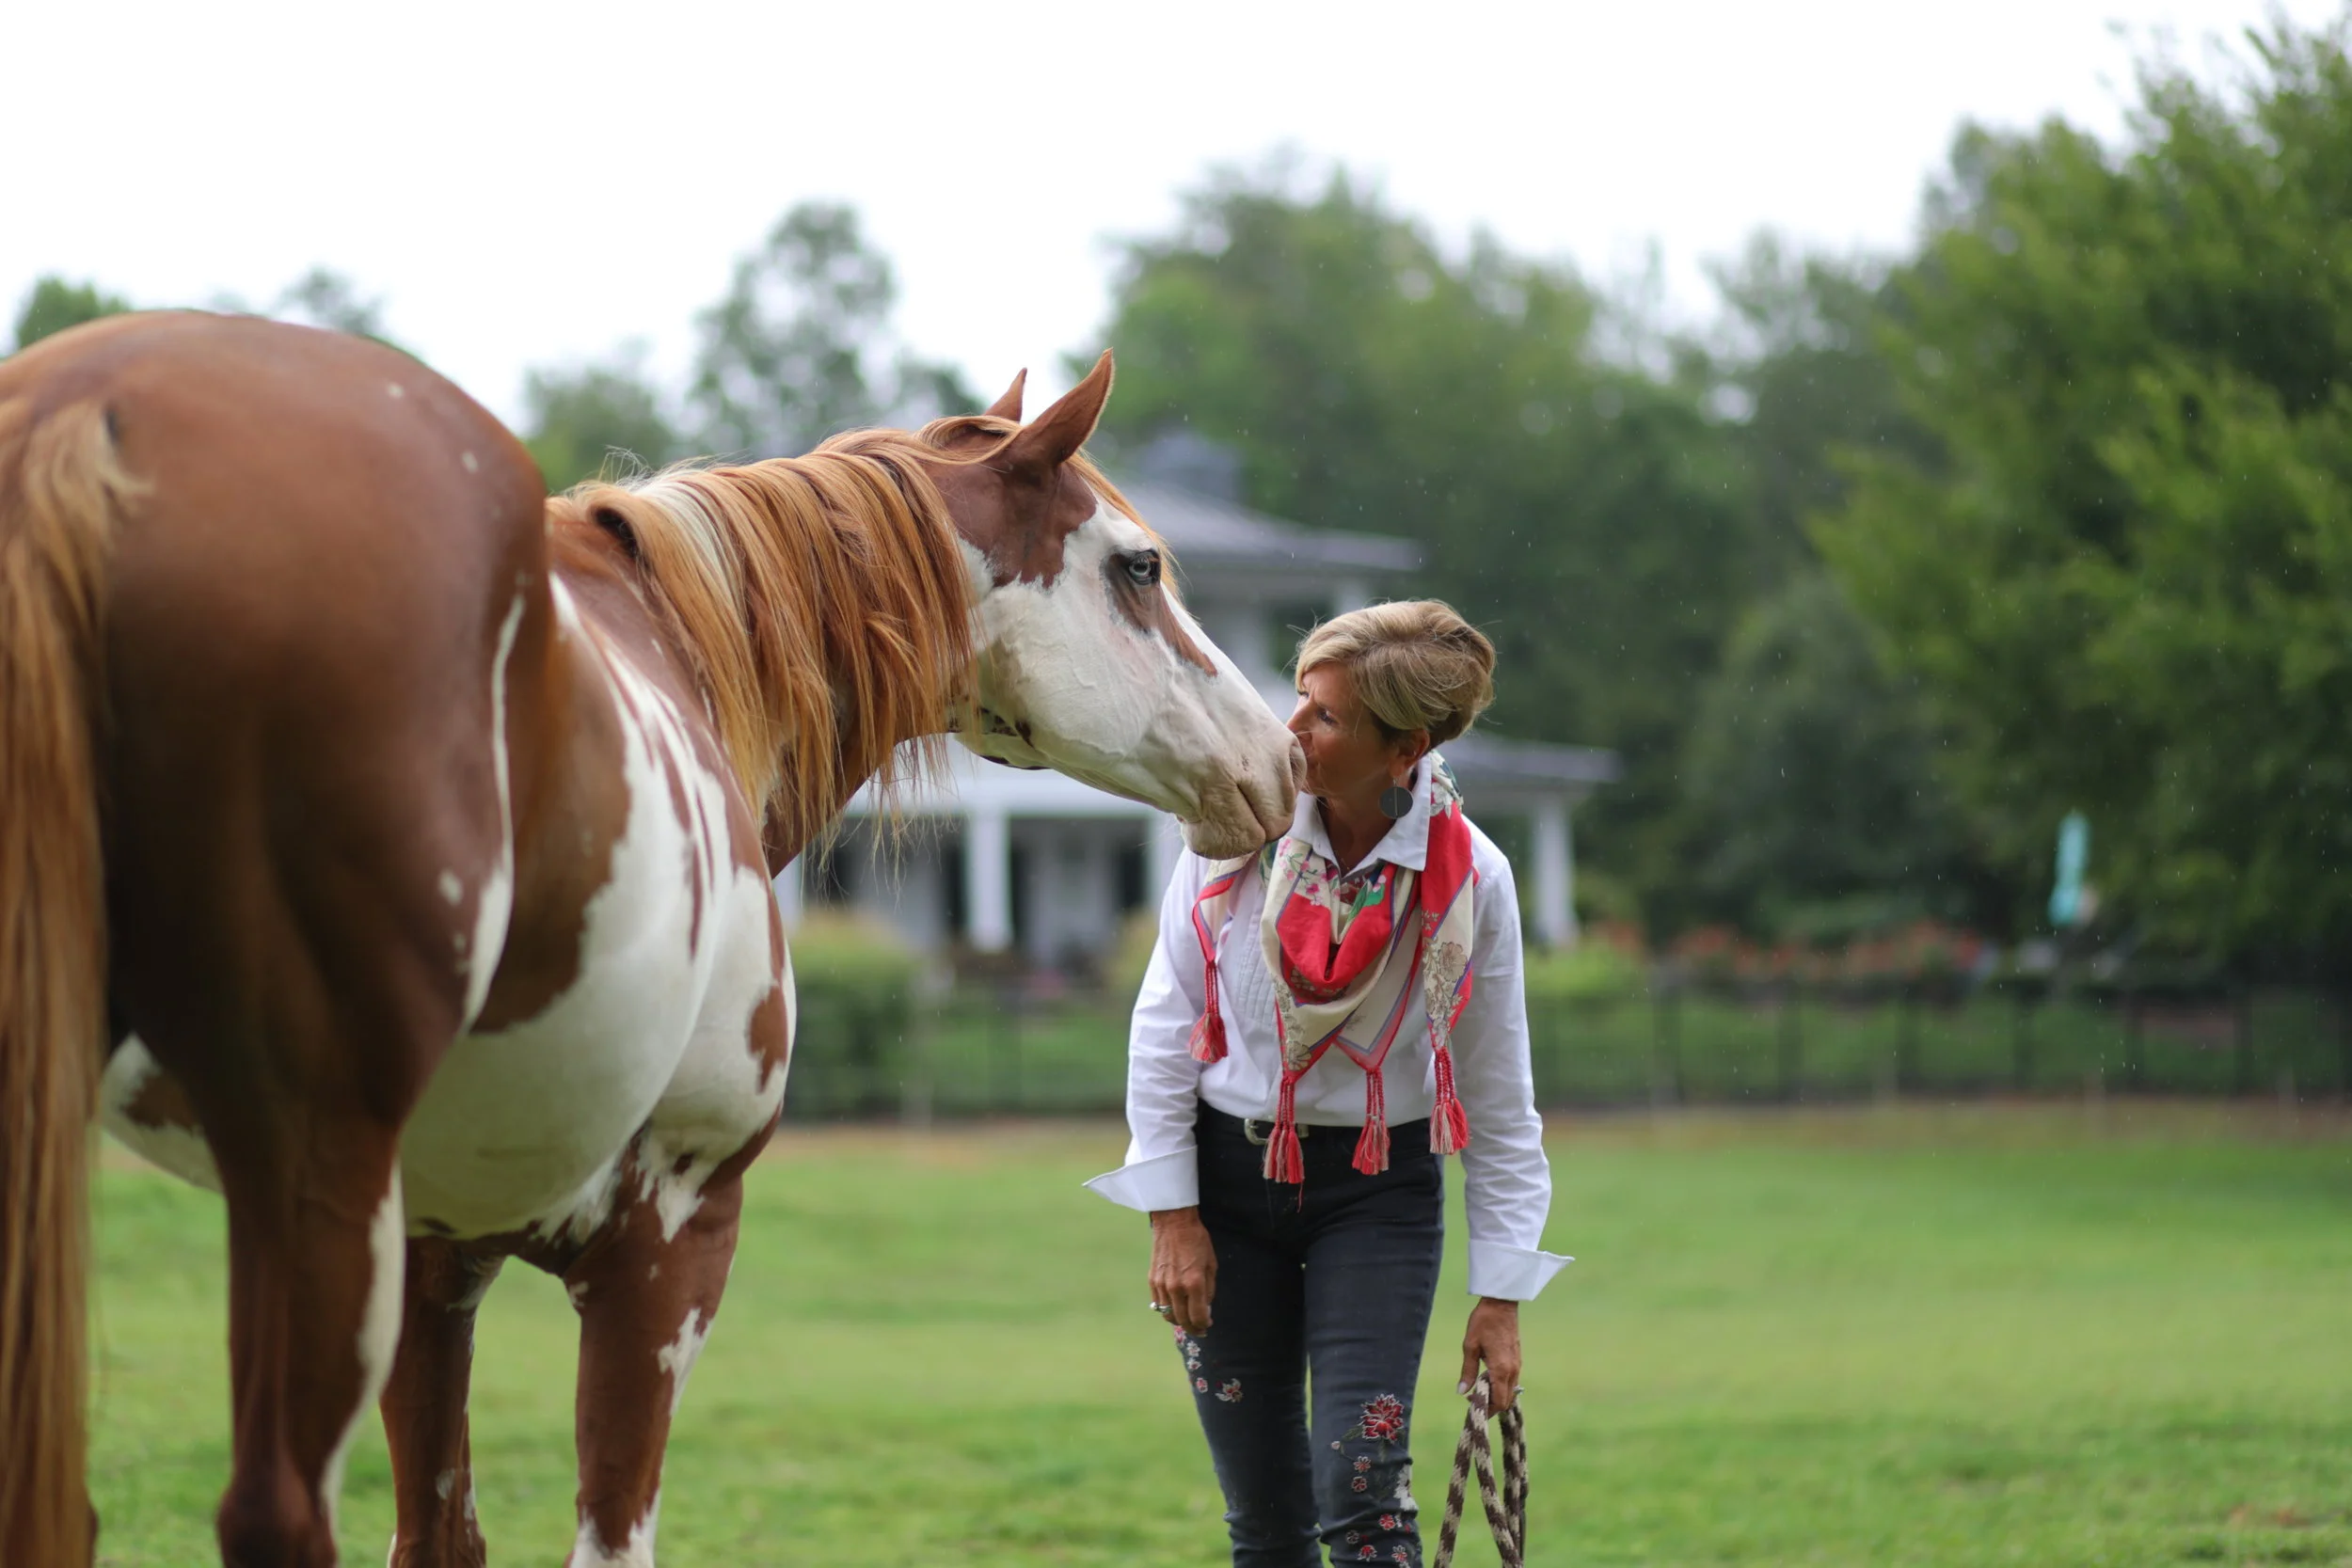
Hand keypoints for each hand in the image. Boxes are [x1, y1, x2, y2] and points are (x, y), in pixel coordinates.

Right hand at [1149, 1207, 1216, 1334]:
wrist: (1174, 1223)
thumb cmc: (1197, 1240)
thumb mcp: (1211, 1264)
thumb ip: (1209, 1289)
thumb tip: (1206, 1307)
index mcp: (1194, 1283)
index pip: (1198, 1316)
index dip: (1204, 1325)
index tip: (1208, 1325)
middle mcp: (1176, 1287)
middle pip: (1182, 1320)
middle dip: (1193, 1328)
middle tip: (1200, 1329)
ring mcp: (1161, 1285)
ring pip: (1168, 1315)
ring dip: (1179, 1321)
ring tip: (1187, 1320)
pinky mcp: (1152, 1280)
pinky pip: (1158, 1304)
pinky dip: (1167, 1310)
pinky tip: (1175, 1308)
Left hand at [1458, 1297, 1521, 1412]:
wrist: (1501, 1305)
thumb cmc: (1483, 1322)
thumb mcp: (1470, 1346)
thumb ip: (1468, 1371)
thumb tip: (1461, 1392)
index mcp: (1501, 1369)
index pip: (1499, 1402)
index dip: (1487, 1409)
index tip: (1472, 1405)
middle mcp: (1512, 1371)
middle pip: (1506, 1400)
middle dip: (1491, 1405)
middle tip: (1473, 1399)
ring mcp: (1517, 1365)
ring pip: (1510, 1391)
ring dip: (1496, 1396)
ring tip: (1479, 1389)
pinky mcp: (1517, 1360)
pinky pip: (1512, 1381)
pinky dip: (1501, 1386)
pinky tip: (1488, 1379)